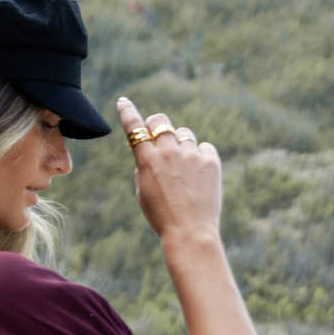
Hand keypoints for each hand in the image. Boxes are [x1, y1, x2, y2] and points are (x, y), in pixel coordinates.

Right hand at [116, 95, 221, 247]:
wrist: (190, 233)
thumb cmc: (162, 217)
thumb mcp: (143, 193)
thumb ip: (144, 168)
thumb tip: (150, 151)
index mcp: (148, 161)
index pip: (134, 128)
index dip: (128, 112)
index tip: (124, 101)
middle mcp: (169, 152)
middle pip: (160, 121)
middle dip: (156, 125)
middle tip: (159, 137)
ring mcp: (190, 154)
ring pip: (183, 133)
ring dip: (180, 144)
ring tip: (183, 168)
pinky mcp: (210, 160)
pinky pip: (204, 148)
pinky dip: (200, 157)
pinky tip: (199, 177)